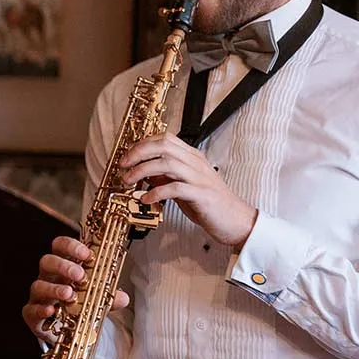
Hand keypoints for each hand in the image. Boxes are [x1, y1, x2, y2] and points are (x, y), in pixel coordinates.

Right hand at [23, 236, 128, 342]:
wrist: (68, 330)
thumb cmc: (80, 306)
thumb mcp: (97, 298)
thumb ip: (108, 296)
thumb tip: (123, 298)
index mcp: (63, 267)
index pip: (60, 247)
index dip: (71, 246)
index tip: (87, 254)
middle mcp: (48, 278)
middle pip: (47, 262)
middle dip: (63, 266)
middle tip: (81, 275)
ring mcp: (38, 296)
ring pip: (38, 285)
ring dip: (54, 288)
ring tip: (69, 294)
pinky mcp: (32, 314)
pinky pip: (31, 309)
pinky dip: (40, 309)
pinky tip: (52, 311)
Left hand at [118, 135, 257, 248]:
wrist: (234, 219)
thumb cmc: (207, 203)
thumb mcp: (183, 185)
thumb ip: (165, 176)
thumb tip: (143, 172)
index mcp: (192, 157)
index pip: (165, 139)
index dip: (142, 144)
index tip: (128, 156)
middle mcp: (195, 163)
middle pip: (163, 146)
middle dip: (138, 153)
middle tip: (124, 165)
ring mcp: (199, 178)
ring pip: (167, 163)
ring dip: (142, 171)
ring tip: (129, 181)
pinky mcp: (202, 195)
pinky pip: (175, 188)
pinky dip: (156, 192)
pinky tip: (146, 199)